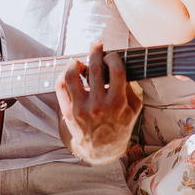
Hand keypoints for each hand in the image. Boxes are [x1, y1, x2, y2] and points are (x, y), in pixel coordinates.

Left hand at [56, 42, 141, 164]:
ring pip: (71, 75)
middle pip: (94, 68)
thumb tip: (120, 64)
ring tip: (81, 62)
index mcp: (118, 103)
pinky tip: (72, 73)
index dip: (113, 57)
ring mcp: (81, 109)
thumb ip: (130, 87)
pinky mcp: (68, 112)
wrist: (102, 150)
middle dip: (96, 51)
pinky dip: (64, 75)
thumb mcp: (134, 109)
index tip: (112, 56)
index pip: (116, 70)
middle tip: (97, 44)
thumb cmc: (120, 126)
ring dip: (76, 63)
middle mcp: (99, 105)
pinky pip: (60, 87)